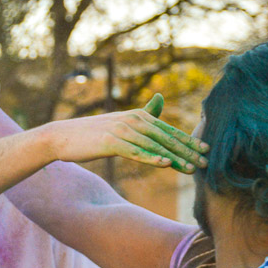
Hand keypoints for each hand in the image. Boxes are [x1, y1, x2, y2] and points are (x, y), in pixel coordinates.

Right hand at [40, 94, 207, 173]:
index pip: (168, 130)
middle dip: (187, 151)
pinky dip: (152, 157)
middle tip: (205, 163)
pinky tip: (165, 163)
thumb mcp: (120, 121)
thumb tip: (160, 98)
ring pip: (155, 146)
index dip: (188, 141)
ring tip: (192, 168)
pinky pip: (136, 152)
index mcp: (138, 116)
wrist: (62, 136)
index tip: (205, 151)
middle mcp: (133, 120)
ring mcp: (122, 131)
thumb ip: (143, 113)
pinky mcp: (111, 143)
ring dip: (175, 158)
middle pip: (166, 138)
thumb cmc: (92, 133)